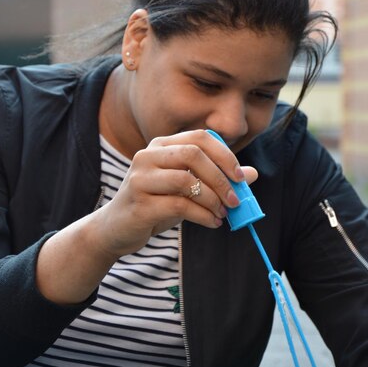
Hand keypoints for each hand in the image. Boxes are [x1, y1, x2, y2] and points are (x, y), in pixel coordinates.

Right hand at [96, 129, 257, 257]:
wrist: (115, 229)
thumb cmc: (154, 205)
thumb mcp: (186, 189)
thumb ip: (214, 178)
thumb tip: (252, 174)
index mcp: (161, 146)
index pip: (199, 137)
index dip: (224, 155)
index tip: (240, 178)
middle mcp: (148, 156)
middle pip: (193, 154)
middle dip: (221, 178)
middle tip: (236, 200)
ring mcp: (140, 178)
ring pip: (187, 180)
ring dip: (213, 199)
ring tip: (223, 214)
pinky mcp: (139, 203)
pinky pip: (179, 205)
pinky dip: (203, 215)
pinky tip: (212, 223)